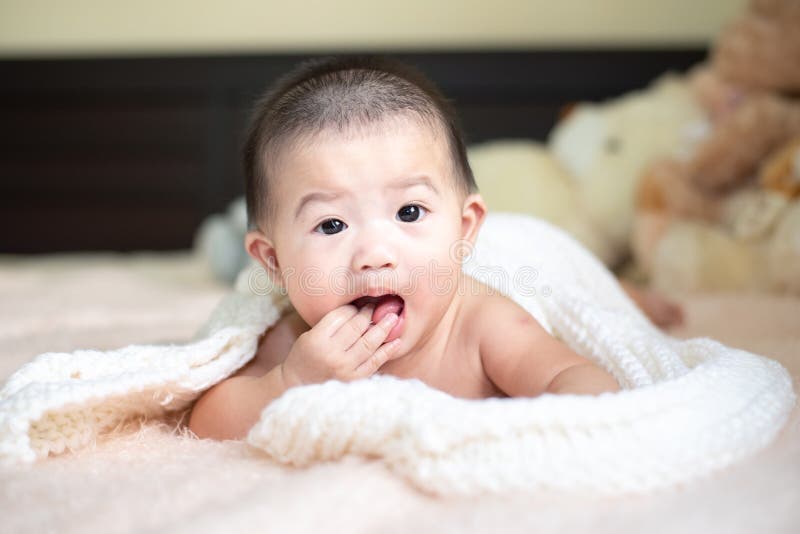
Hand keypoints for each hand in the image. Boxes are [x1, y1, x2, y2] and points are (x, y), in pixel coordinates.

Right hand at [279, 303, 401, 387]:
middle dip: (370, 314)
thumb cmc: (304, 356)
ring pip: (369, 343)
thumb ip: (331, 323)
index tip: (362, 303)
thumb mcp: (310, 334)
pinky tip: (397, 341)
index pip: (341, 316)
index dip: (354, 308)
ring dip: (383, 328)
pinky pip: (374, 363)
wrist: (298, 385)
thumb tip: (358, 308)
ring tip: (393, 318)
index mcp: (318, 338)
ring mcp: (344, 367)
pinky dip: (387, 351)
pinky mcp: (354, 379)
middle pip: (357, 327)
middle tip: (379, 307)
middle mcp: (332, 353)